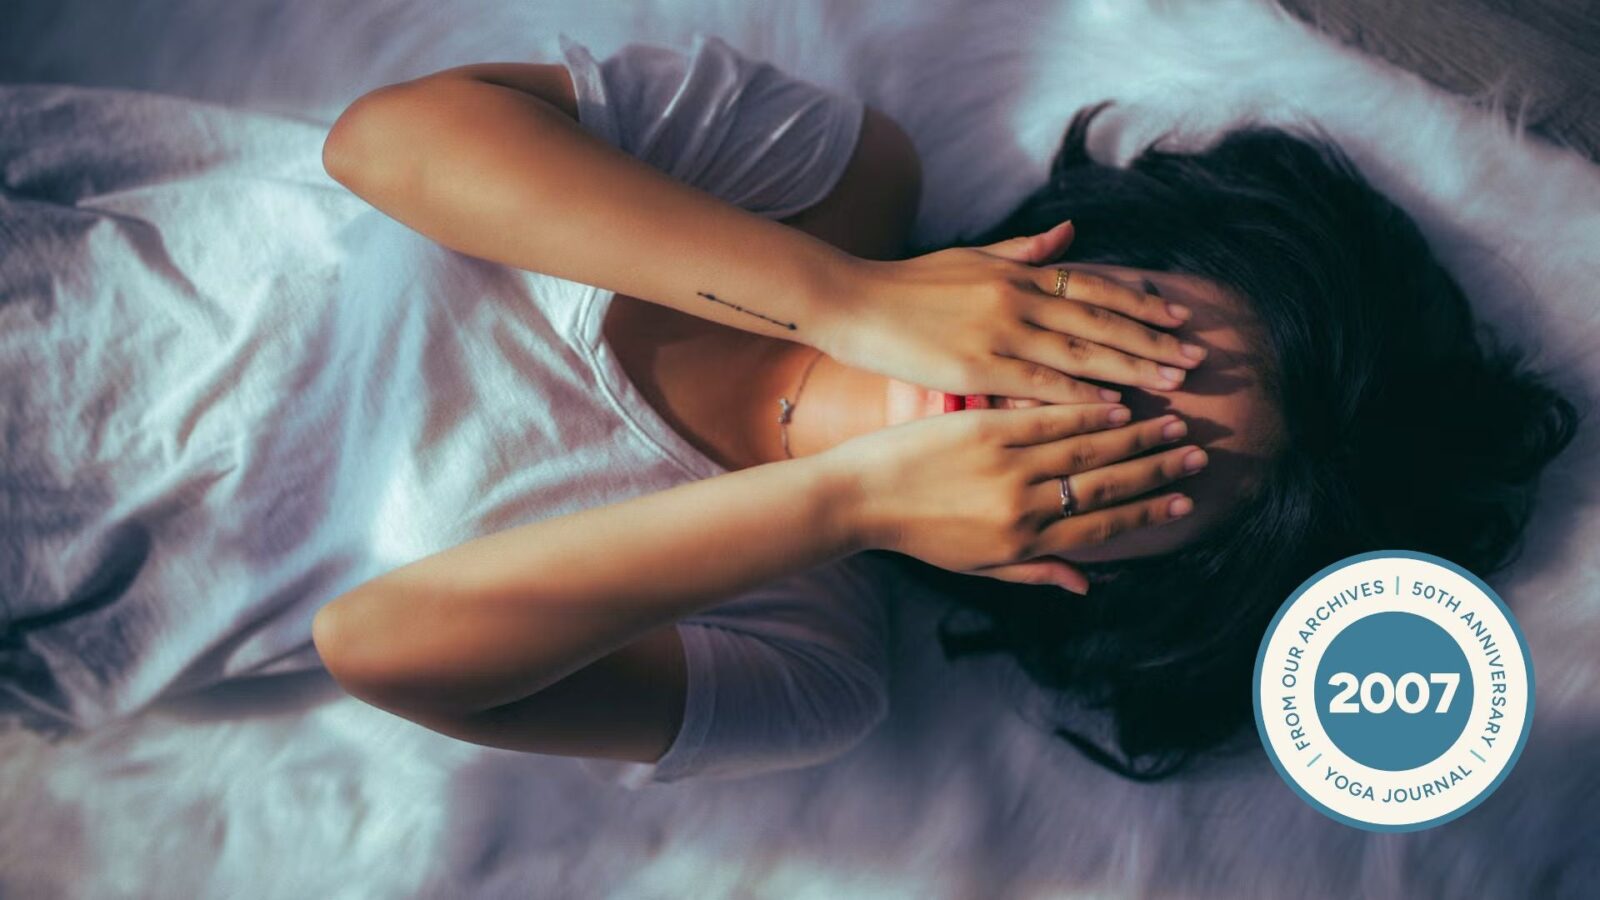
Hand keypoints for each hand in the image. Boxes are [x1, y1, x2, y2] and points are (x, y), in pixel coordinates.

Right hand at [814, 221, 1207, 403]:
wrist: (852, 301)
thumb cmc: (905, 285)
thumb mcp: (969, 257)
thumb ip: (1022, 251)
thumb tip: (1069, 233)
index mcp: (1017, 272)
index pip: (1093, 287)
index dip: (1139, 303)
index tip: (1177, 317)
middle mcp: (1017, 298)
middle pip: (1100, 321)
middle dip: (1151, 340)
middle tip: (1196, 358)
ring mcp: (1000, 333)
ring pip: (1081, 352)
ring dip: (1131, 369)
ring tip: (1172, 385)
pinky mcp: (978, 368)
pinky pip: (1040, 384)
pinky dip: (1079, 395)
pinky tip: (1112, 409)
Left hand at [820, 402, 1206, 592]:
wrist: (859, 497)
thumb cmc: (918, 534)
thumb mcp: (977, 565)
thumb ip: (1036, 571)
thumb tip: (1088, 584)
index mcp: (1022, 542)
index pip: (1100, 527)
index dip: (1146, 512)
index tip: (1183, 501)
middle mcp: (1021, 505)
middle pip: (1104, 485)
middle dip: (1156, 471)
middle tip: (1198, 454)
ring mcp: (1004, 464)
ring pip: (1084, 449)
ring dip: (1134, 437)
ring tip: (1172, 424)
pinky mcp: (983, 429)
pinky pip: (1046, 419)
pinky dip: (1085, 412)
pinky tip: (1117, 404)